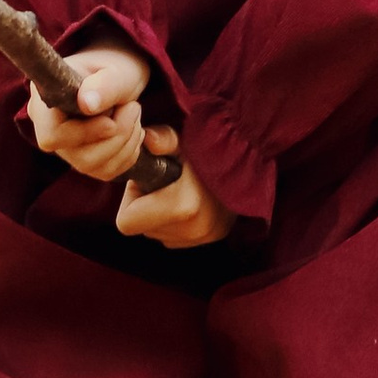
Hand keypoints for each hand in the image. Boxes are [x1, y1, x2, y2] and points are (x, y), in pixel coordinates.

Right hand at [27, 45, 150, 180]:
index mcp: (45, 101)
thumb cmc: (116, 68)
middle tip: (134, 107)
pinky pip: (107, 172)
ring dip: (126, 144)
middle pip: (78, 156)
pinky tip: (133, 130)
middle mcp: (49, 129)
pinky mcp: (84, 160)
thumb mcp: (117, 71)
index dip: (84, 134)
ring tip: (134, 113)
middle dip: (117, 136)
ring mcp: (66, 148)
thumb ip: (105, 85)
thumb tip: (86, 104)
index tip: (111, 120)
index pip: (52, 136)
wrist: (122, 77)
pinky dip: (129, 154)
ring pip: (94, 167)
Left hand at [116, 129, 233, 247]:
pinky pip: (177, 236)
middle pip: (143, 229)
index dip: (131, 199)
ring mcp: (205, 236)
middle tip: (165, 181)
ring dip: (161, 215)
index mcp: (183, 207)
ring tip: (180, 188)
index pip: (126, 223)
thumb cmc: (211, 148)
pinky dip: (176, 221)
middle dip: (146, 207)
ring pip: (159, 234)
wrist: (251, 159)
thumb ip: (163, 139)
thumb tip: (147, 139)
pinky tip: (191, 199)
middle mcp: (194, 229)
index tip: (148, 179)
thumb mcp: (185, 140)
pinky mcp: (213, 238)